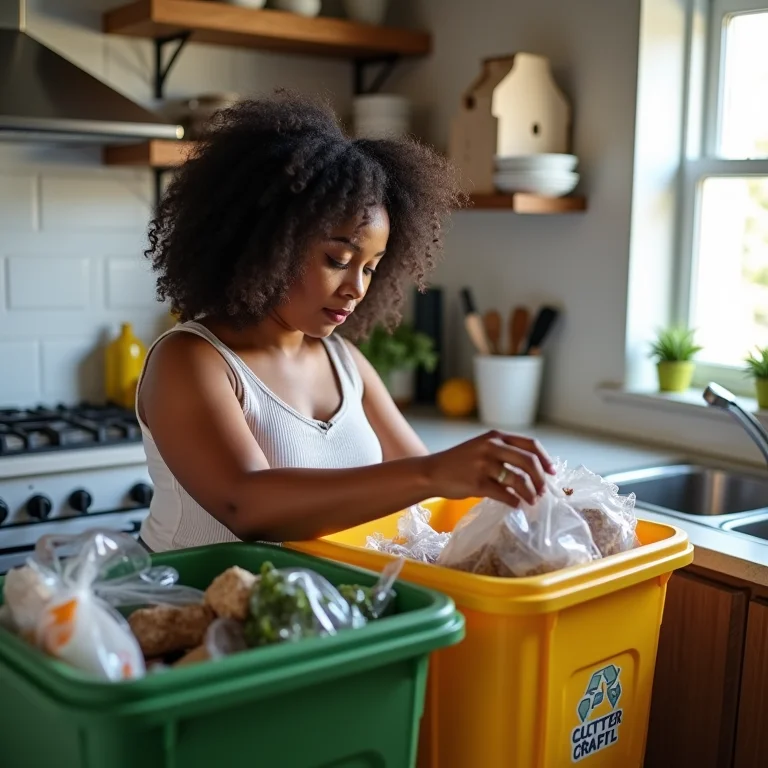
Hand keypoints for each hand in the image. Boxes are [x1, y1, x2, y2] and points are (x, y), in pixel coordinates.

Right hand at [422, 430, 555, 506]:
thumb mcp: (481, 448)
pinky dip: (514, 502)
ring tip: (531, 501)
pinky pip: (504, 494)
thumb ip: (504, 454)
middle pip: (529, 462)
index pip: (530, 444)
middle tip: (543, 491)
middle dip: (540, 479)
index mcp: (495, 437)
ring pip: (518, 480)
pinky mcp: (477, 483)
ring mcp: (484, 465)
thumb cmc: (459, 462)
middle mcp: (491, 447)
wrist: (432, 472)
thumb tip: (532, 473)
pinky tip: (515, 505)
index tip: (551, 473)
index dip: (545, 459)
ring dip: (529, 493)